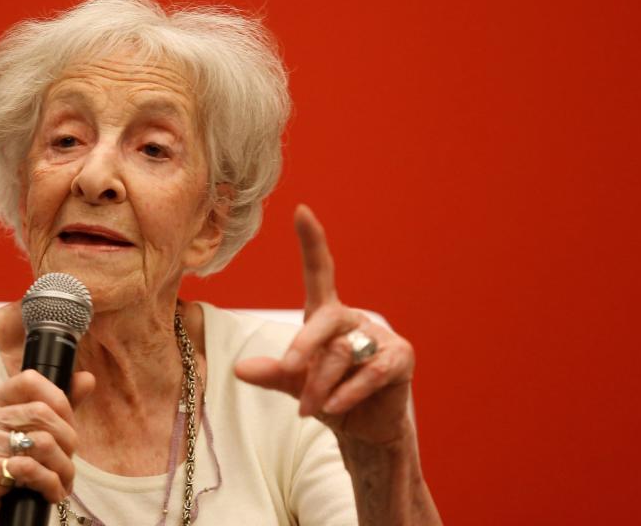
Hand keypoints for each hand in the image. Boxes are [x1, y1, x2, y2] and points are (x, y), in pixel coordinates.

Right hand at [0, 369, 95, 525]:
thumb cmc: (10, 475)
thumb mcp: (34, 436)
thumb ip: (58, 407)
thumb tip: (87, 379)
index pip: (30, 380)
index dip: (60, 402)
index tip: (68, 427)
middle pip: (43, 413)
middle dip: (68, 441)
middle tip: (68, 462)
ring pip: (42, 442)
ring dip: (63, 468)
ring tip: (62, 482)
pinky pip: (30, 469)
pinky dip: (50, 484)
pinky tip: (51, 494)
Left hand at [235, 204, 414, 445]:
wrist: (364, 429)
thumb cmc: (327, 397)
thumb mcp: (295, 384)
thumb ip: (273, 373)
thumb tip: (240, 369)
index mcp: (326, 315)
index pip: (319, 272)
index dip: (312, 242)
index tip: (301, 211)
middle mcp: (353, 319)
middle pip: (324, 320)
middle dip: (303, 346)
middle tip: (289, 369)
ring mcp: (380, 336)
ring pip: (341, 353)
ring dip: (321, 385)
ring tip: (309, 408)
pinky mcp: (400, 357)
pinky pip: (369, 371)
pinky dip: (347, 392)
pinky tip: (335, 406)